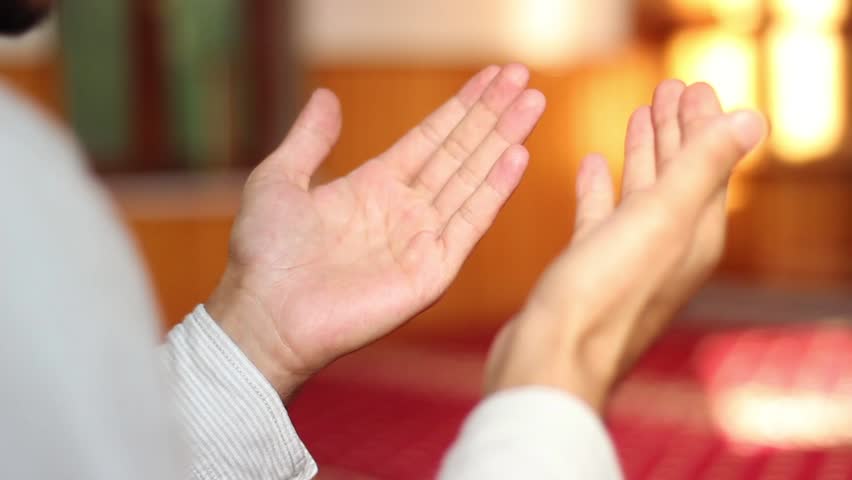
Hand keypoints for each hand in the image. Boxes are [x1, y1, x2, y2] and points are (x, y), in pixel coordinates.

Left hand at [206, 65, 545, 397]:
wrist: (265, 315)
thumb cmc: (264, 255)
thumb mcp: (279, 180)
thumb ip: (309, 139)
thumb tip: (328, 97)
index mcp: (374, 187)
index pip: (431, 138)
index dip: (462, 108)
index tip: (492, 77)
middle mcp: (405, 210)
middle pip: (460, 153)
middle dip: (492, 115)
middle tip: (523, 77)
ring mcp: (421, 240)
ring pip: (472, 179)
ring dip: (503, 141)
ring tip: (532, 103)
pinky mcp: (432, 271)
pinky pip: (469, 223)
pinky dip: (494, 189)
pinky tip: (516, 156)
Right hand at [484, 81, 766, 410]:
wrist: (551, 356)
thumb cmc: (604, 294)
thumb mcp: (660, 220)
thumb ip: (702, 168)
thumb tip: (752, 121)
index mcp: (694, 235)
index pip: (709, 166)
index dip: (704, 124)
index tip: (693, 85)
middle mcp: (667, 247)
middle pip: (678, 176)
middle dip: (676, 131)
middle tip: (669, 89)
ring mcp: (626, 258)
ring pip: (641, 193)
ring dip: (642, 153)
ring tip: (639, 116)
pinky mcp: (589, 266)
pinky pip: (602, 215)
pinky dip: (601, 187)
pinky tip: (591, 165)